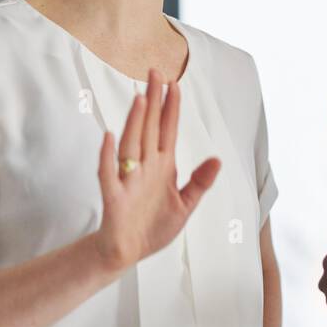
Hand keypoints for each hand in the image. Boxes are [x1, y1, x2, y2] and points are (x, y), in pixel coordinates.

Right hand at [93, 69, 220, 271]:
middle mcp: (145, 168)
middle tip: (155, 73)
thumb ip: (199, 182)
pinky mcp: (114, 197)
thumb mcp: (185, 205)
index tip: (176, 84)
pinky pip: (109, 174)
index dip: (172, 108)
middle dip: (154, 102)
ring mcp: (128, 180)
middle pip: (150, 128)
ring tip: (140, 99)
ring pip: (131, 144)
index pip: (168, 131)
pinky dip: (108, 157)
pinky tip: (110, 138)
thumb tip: (218, 159)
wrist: (127, 253)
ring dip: (135, 122)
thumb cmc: (153, 226)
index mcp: (163, 167)